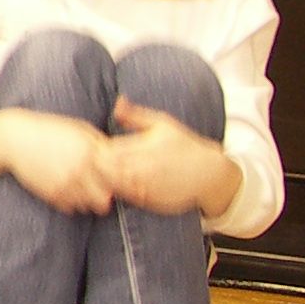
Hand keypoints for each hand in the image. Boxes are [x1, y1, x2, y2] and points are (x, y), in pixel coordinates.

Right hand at [0, 110, 120, 213]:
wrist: (14, 139)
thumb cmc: (48, 130)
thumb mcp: (77, 129)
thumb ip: (99, 143)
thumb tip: (119, 156)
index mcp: (89, 150)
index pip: (117, 173)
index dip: (119, 178)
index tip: (115, 176)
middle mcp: (80, 168)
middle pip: (107, 195)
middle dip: (106, 193)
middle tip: (101, 188)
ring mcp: (65, 183)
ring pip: (91, 205)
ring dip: (90, 200)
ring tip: (83, 189)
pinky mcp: (52, 194)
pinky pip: (72, 208)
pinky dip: (72, 202)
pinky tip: (68, 190)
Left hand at [104, 99, 243, 218]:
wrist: (210, 174)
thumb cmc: (185, 145)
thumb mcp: (163, 123)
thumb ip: (136, 115)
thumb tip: (118, 102)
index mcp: (141, 146)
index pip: (105, 149)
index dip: (96, 148)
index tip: (96, 146)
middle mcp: (142, 168)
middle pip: (104, 169)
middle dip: (96, 166)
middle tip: (94, 162)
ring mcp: (145, 186)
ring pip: (112, 185)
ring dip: (105, 181)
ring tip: (105, 174)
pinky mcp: (149, 201)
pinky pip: (125, 198)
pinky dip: (118, 193)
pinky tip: (118, 187)